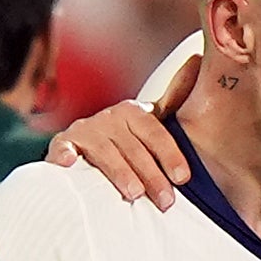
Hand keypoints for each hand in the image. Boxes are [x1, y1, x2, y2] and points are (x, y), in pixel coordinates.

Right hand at [48, 97, 189, 207]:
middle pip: (132, 146)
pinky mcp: (63, 145)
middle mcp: (108, 119)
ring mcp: (84, 131)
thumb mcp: (151, 123)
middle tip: (165, 201)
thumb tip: (197, 59)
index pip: (154, 132)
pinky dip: (65, 154)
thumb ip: (173, 99)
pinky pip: (63, 148)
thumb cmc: (127, 143)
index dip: (170, 154)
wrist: (86, 152)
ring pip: (104, 151)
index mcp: (133, 113)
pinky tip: (70, 164)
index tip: (182, 178)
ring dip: (120, 172)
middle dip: (151, 174)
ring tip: (135, 194)